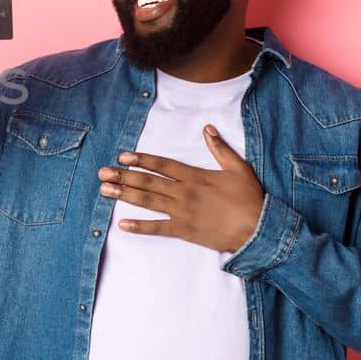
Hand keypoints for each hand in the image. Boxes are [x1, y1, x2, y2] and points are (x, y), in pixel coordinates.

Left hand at [95, 124, 265, 252]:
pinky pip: (158, 228)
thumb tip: (207, 128)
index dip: (142, 160)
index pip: (162, 165)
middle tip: (102, 173)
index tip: (123, 156)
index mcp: (195, 176)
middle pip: (148, 182)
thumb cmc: (249, 198)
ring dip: (124, 195)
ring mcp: (182, 213)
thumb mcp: (238, 168)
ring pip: (148, 202)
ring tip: (104, 191)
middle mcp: (184, 193)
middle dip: (123, 176)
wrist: (258, 229)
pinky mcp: (184, 231)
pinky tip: (122, 224)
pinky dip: (140, 226)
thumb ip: (220, 149)